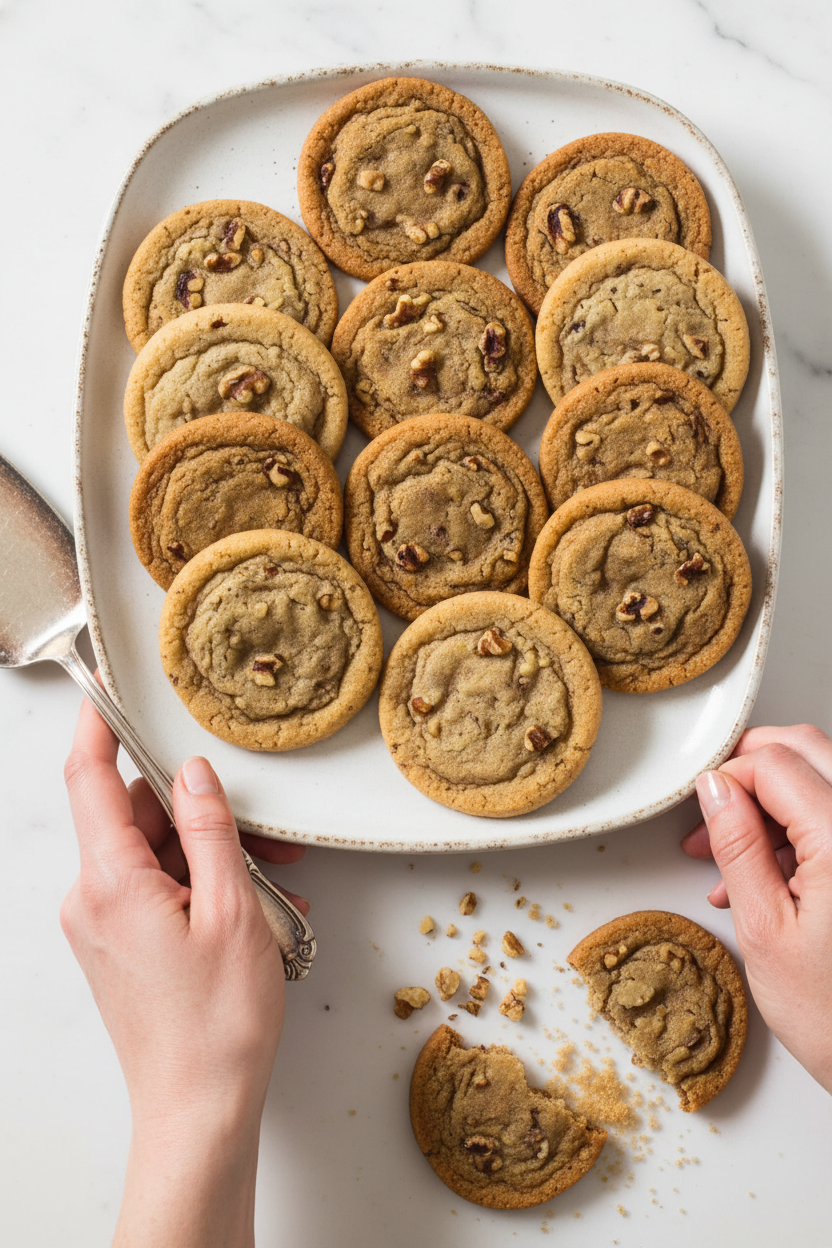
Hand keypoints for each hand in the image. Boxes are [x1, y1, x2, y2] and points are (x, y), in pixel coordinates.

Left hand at [61, 694, 308, 1246]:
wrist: (198, 1108)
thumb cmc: (217, 1022)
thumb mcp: (232, 909)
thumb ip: (210, 828)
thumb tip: (194, 773)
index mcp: (111, 881)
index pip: (89, 778)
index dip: (97, 726)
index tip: (105, 690)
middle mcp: (91, 899)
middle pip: (134, 816)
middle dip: (197, 809)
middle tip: (262, 828)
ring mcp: (101, 925)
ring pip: (151, 854)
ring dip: (207, 852)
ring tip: (271, 881)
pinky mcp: (117, 946)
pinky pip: (153, 888)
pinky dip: (198, 883)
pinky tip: (249, 905)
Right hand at [682, 724, 831, 1093]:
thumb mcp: (766, 933)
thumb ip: (738, 847)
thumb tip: (716, 790)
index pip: (776, 763)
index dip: (729, 778)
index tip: (703, 811)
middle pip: (809, 750)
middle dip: (754, 771)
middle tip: (717, 809)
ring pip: (826, 777)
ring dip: (777, 802)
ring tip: (733, 859)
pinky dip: (805, 828)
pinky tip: (772, 875)